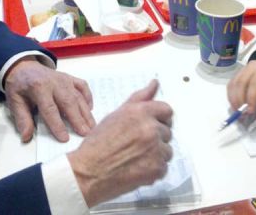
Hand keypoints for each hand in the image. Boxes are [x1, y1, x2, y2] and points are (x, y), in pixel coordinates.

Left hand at [3, 57, 94, 141]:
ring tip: (91, 126)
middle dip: (77, 119)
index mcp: (38, 87)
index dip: (57, 124)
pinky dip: (88, 97)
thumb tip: (27, 136)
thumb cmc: (20, 86)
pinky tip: (90, 109)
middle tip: (85, 134)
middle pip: (68, 102)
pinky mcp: (70, 78)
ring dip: (85, 112)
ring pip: (77, 96)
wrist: (24, 67)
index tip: (64, 138)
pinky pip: (82, 86)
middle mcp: (54, 82)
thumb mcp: (15, 101)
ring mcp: (64, 79)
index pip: (49, 108)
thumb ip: (22, 119)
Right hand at [67, 79, 172, 207]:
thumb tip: (154, 84)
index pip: (166, 110)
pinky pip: (164, 167)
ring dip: (156, 155)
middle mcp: (150, 128)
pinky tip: (138, 168)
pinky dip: (153, 170)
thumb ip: (139, 99)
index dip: (161, 118)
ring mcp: (155, 149)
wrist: (89, 172)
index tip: (156, 124)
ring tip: (136, 157)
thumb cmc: (98, 144)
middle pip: (167, 131)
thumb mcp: (117, 115)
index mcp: (141, 112)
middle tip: (137, 144)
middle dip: (156, 138)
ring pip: (167, 150)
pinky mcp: (156, 168)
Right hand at [227, 59, 255, 113]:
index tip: (250, 110)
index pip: (255, 83)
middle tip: (241, 112)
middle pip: (241, 82)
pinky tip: (233, 102)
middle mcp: (252, 66)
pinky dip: (230, 93)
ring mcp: (244, 68)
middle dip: (240, 99)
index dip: (251, 97)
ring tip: (236, 110)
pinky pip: (232, 82)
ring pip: (234, 82)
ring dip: (233, 97)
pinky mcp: (239, 72)